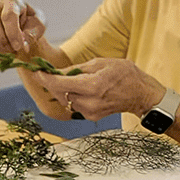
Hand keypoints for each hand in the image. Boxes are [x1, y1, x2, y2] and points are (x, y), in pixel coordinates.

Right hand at [0, 0, 45, 57]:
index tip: (19, 46)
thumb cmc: (32, 24)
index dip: (13, 33)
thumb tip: (23, 43)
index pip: (8, 15)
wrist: (25, 29)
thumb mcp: (39, 26)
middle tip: (14, 49)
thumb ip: (33, 33)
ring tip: (12, 50)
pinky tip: (4, 51)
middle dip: (3, 39)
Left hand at [35, 57, 161, 122]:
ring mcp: (90, 111)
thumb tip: (58, 72)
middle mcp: (89, 101)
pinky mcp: (91, 116)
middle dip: (54, 83)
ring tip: (75, 81)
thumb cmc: (126, 75)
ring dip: (64, 90)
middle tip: (54, 73)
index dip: (44, 78)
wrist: (142, 95)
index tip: (37, 72)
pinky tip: (84, 90)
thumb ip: (77, 69)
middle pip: (59, 93)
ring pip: (65, 99)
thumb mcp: (101, 63)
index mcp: (92, 85)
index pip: (58, 84)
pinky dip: (74, 97)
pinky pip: (74, 105)